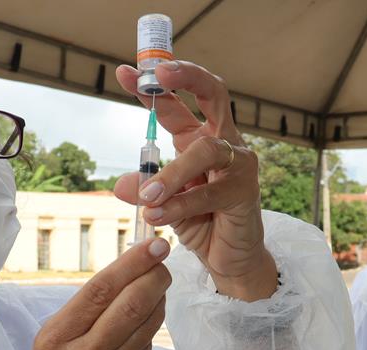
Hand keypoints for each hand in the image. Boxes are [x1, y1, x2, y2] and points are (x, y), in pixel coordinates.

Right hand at [23, 238, 171, 349]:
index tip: (153, 243)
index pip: (99, 289)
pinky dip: (155, 321)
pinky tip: (154, 312)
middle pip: (128, 301)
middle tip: (165, 256)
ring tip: (160, 280)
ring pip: (146, 320)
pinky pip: (149, 342)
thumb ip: (90, 312)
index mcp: (55, 337)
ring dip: (159, 295)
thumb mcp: (60, 345)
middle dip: (153, 274)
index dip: (131, 262)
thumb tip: (131, 268)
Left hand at [114, 61, 276, 301]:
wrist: (230, 259)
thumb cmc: (201, 224)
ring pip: (205, 150)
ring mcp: (238, 164)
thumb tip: (121, 185)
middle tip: (157, 76)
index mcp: (199, 139)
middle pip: (212, 93)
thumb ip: (145, 190)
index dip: (152, 86)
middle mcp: (222, 143)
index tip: (123, 73)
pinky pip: (209, 192)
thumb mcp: (163, 204)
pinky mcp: (245, 191)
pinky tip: (157, 215)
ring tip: (147, 197)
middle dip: (186, 77)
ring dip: (171, 173)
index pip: (176, 103)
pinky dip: (180, 205)